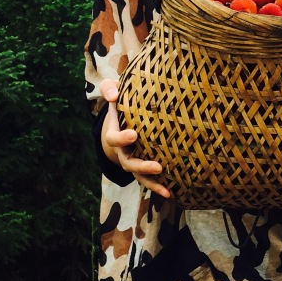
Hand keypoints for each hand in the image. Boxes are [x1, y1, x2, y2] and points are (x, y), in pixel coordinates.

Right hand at [99, 81, 170, 197]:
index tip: (134, 134)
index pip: (113, 139)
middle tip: (158, 166)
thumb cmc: (120, 102)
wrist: (122, 119)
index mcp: (114, 133)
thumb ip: (109, 89)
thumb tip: (113, 96)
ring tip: (167, 189)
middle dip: (142, 166)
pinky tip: (172, 192)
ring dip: (153, 182)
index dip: (122, 138)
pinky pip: (149, 179)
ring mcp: (132, 160)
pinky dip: (159, 187)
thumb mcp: (112, 91)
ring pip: (139, 176)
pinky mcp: (143, 166)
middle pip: (129, 163)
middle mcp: (122, 151)